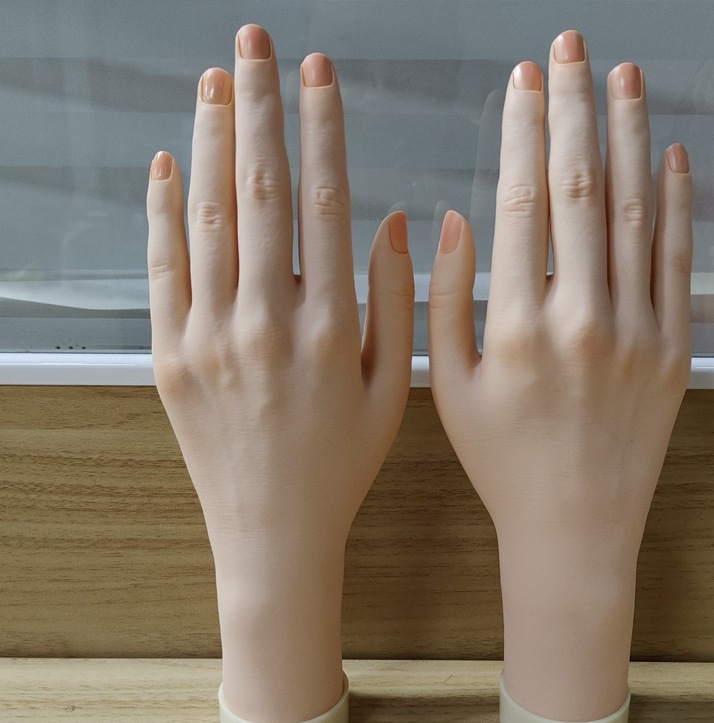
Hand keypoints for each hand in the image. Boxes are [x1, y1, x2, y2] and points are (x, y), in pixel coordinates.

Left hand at [146, 24, 412, 722]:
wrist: (273, 531)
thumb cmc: (340, 464)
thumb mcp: (394, 390)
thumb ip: (399, 303)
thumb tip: (398, 221)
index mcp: (330, 328)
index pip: (323, 203)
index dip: (322, 131)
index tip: (321, 76)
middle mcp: (266, 322)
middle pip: (258, 191)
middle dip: (258, 108)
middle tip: (256, 45)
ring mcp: (210, 338)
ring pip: (206, 218)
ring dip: (209, 142)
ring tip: (216, 82)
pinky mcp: (170, 357)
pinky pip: (162, 269)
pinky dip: (162, 211)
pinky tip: (168, 163)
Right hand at [429, 30, 691, 722]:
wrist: (573, 530)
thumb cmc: (502, 464)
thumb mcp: (450, 389)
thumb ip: (444, 302)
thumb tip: (454, 219)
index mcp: (517, 328)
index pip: (523, 205)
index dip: (523, 135)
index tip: (521, 83)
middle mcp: (581, 321)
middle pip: (581, 190)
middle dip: (573, 109)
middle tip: (568, 47)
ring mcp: (637, 333)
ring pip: (634, 213)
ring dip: (627, 137)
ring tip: (620, 75)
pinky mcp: (672, 351)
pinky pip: (677, 262)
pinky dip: (675, 203)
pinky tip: (668, 154)